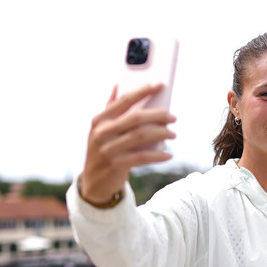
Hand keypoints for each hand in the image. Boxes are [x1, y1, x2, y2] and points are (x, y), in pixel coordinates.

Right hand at [80, 84, 176, 204]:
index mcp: (100, 120)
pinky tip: (168, 154)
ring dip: (161, 134)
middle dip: (158, 115)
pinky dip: (158, 155)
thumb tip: (117, 85)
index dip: (143, 91)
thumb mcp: (102, 130)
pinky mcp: (116, 165)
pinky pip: (142, 157)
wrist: (94, 182)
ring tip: (173, 134)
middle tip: (173, 118)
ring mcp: (108, 149)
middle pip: (136, 117)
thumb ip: (109, 108)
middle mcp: (102, 132)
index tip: (160, 85)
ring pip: (141, 136)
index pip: (124, 100)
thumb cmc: (103, 150)